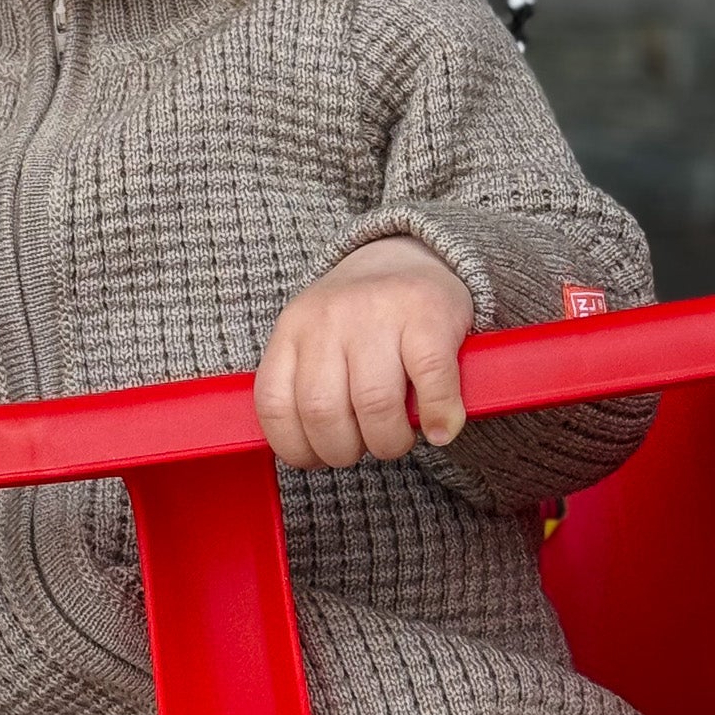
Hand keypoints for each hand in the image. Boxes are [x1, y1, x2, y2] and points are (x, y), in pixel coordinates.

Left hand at [254, 235, 473, 469]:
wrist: (411, 255)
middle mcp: (329, 317)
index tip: (317, 459)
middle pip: (323, 411)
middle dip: (344, 450)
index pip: (274, 403)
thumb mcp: (316, 339)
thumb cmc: (362, 318)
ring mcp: (379, 313)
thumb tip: (307, 452)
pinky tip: (440, 429)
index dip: (294, 447)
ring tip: (398, 437)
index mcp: (293, 328)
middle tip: (364, 446)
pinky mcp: (428, 316)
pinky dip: (438, 416)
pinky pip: (430, 382)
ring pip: (373, 404)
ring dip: (389, 441)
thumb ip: (304, 385)